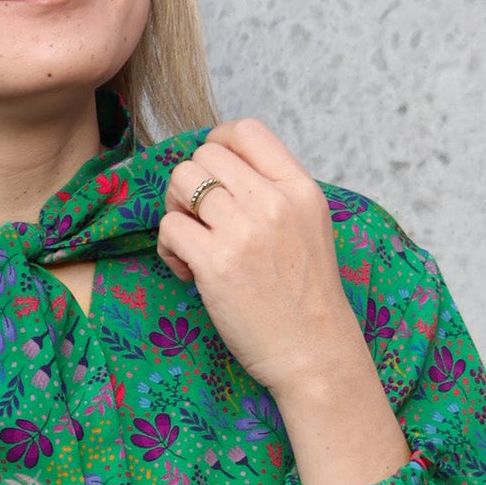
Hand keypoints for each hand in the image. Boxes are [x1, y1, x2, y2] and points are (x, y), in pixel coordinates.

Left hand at [156, 118, 410, 484]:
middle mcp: (273, 201)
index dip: (216, 144)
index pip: (245, 130)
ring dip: (176, 211)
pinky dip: (169, 249)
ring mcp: (244, 230)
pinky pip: (169, 227)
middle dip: (189, 185)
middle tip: (199, 222)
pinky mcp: (216, 263)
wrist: (316, 354)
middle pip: (204, 155)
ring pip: (180, 182)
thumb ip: (272, 194)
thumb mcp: (308, 227)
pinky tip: (188, 272)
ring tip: (193, 246)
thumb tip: (217, 169)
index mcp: (300, 188)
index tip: (212, 177)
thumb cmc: (306, 298)